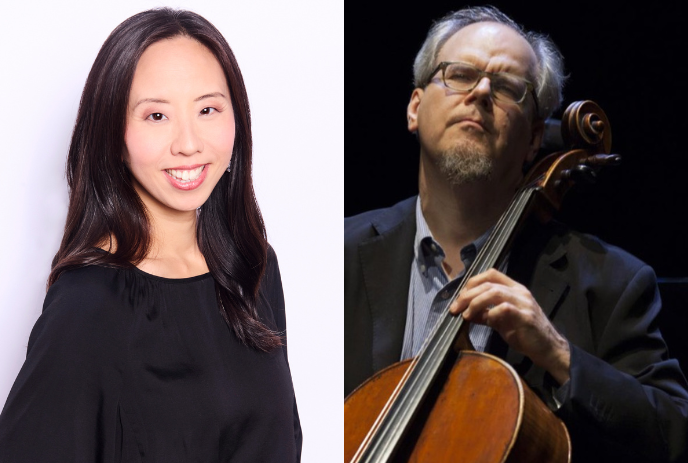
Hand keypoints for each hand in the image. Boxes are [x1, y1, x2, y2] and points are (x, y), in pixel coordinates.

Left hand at [449, 268, 570, 384]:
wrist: (547, 348)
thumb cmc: (524, 333)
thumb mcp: (501, 321)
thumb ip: (485, 314)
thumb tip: (465, 312)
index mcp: (514, 289)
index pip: (491, 274)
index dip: (472, 282)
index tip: (459, 297)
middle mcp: (519, 292)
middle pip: (488, 283)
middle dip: (467, 295)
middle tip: (456, 308)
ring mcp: (524, 303)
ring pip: (494, 292)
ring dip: (475, 302)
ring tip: (466, 314)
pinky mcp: (526, 317)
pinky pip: (504, 308)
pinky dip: (491, 313)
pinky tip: (487, 321)